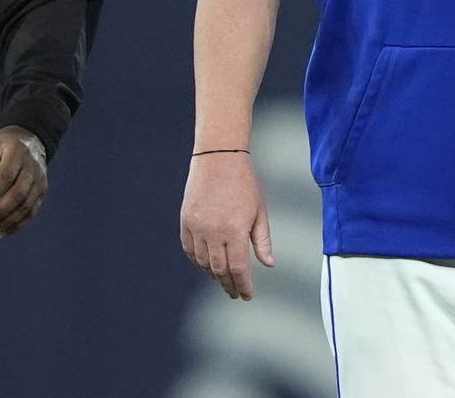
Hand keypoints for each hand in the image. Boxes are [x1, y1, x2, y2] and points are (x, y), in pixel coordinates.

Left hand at [0, 125, 47, 236]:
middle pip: (19, 194)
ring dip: (8, 221)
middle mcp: (33, 168)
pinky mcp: (42, 192)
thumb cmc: (7, 144)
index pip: (7, 175)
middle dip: (0, 211)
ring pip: (26, 206)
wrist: (34, 140)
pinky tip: (3, 232)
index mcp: (18, 153)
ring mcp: (40, 181)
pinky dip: (18, 224)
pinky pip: (32, 211)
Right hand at [180, 152, 274, 299]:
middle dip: (229, 285)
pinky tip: (207, 265)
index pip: (238, 269)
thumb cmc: (245, 184)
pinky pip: (190, 250)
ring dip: (214, 275)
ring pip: (203, 262)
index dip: (243, 285)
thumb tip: (269, 265)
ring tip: (224, 281)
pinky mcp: (185, 222)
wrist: (219, 158)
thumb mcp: (259, 211)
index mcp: (234, 231)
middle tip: (236, 293)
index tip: (247, 296)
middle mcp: (213, 232)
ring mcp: (196, 227)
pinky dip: (198, 261)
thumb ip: (263, 241)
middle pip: (219, 270)